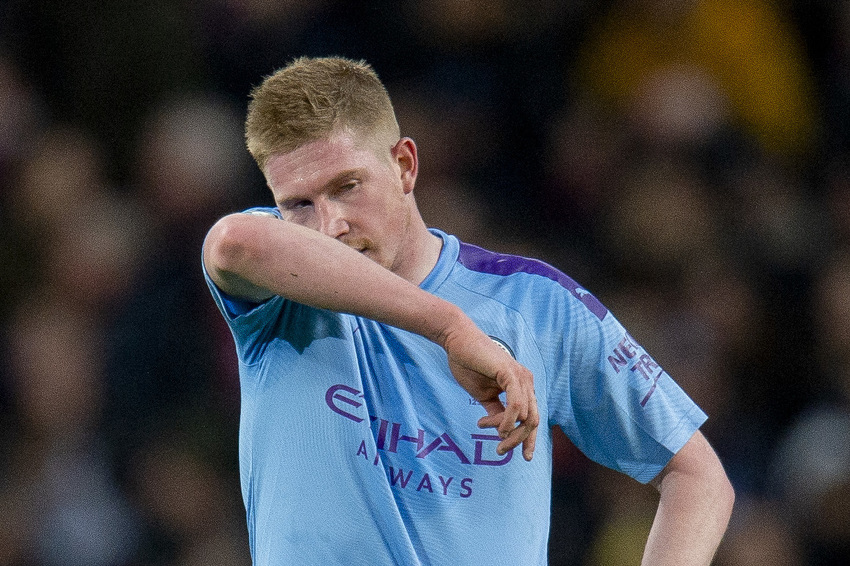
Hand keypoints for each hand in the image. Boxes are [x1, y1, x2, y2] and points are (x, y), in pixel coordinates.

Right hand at [442, 326, 538, 460]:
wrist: (457, 341)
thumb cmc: (469, 364)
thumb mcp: (483, 395)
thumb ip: (495, 411)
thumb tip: (501, 430)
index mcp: (522, 386)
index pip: (532, 417)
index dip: (529, 439)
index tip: (523, 457)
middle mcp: (526, 382)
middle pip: (533, 421)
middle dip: (519, 440)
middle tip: (500, 450)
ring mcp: (521, 377)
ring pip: (526, 417)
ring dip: (507, 431)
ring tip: (484, 428)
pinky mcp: (511, 374)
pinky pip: (516, 405)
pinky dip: (507, 420)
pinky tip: (496, 427)